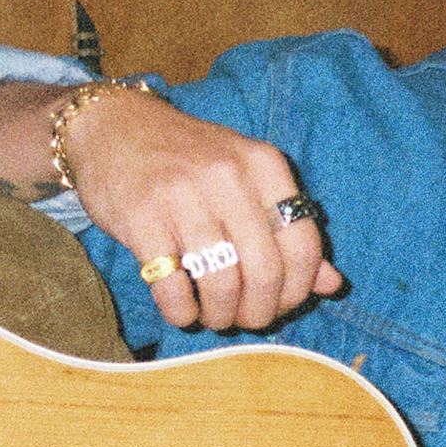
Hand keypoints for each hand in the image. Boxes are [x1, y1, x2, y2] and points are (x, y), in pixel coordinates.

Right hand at [0, 80, 341, 333]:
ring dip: (220, 315)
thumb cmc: (188, 161)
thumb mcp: (246, 178)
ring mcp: (183, 197)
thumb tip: (332, 284)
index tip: (280, 304)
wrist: (113, 127)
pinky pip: (172, 287)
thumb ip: (288, 228)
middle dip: (259, 312)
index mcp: (264, 165)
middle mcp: (229, 176)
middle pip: (265, 272)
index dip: (297, 289)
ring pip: (221, 284)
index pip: (303, 244)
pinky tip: (181, 308)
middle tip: (245, 319)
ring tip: (212, 315)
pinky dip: (181, 312)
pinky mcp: (142, 219)